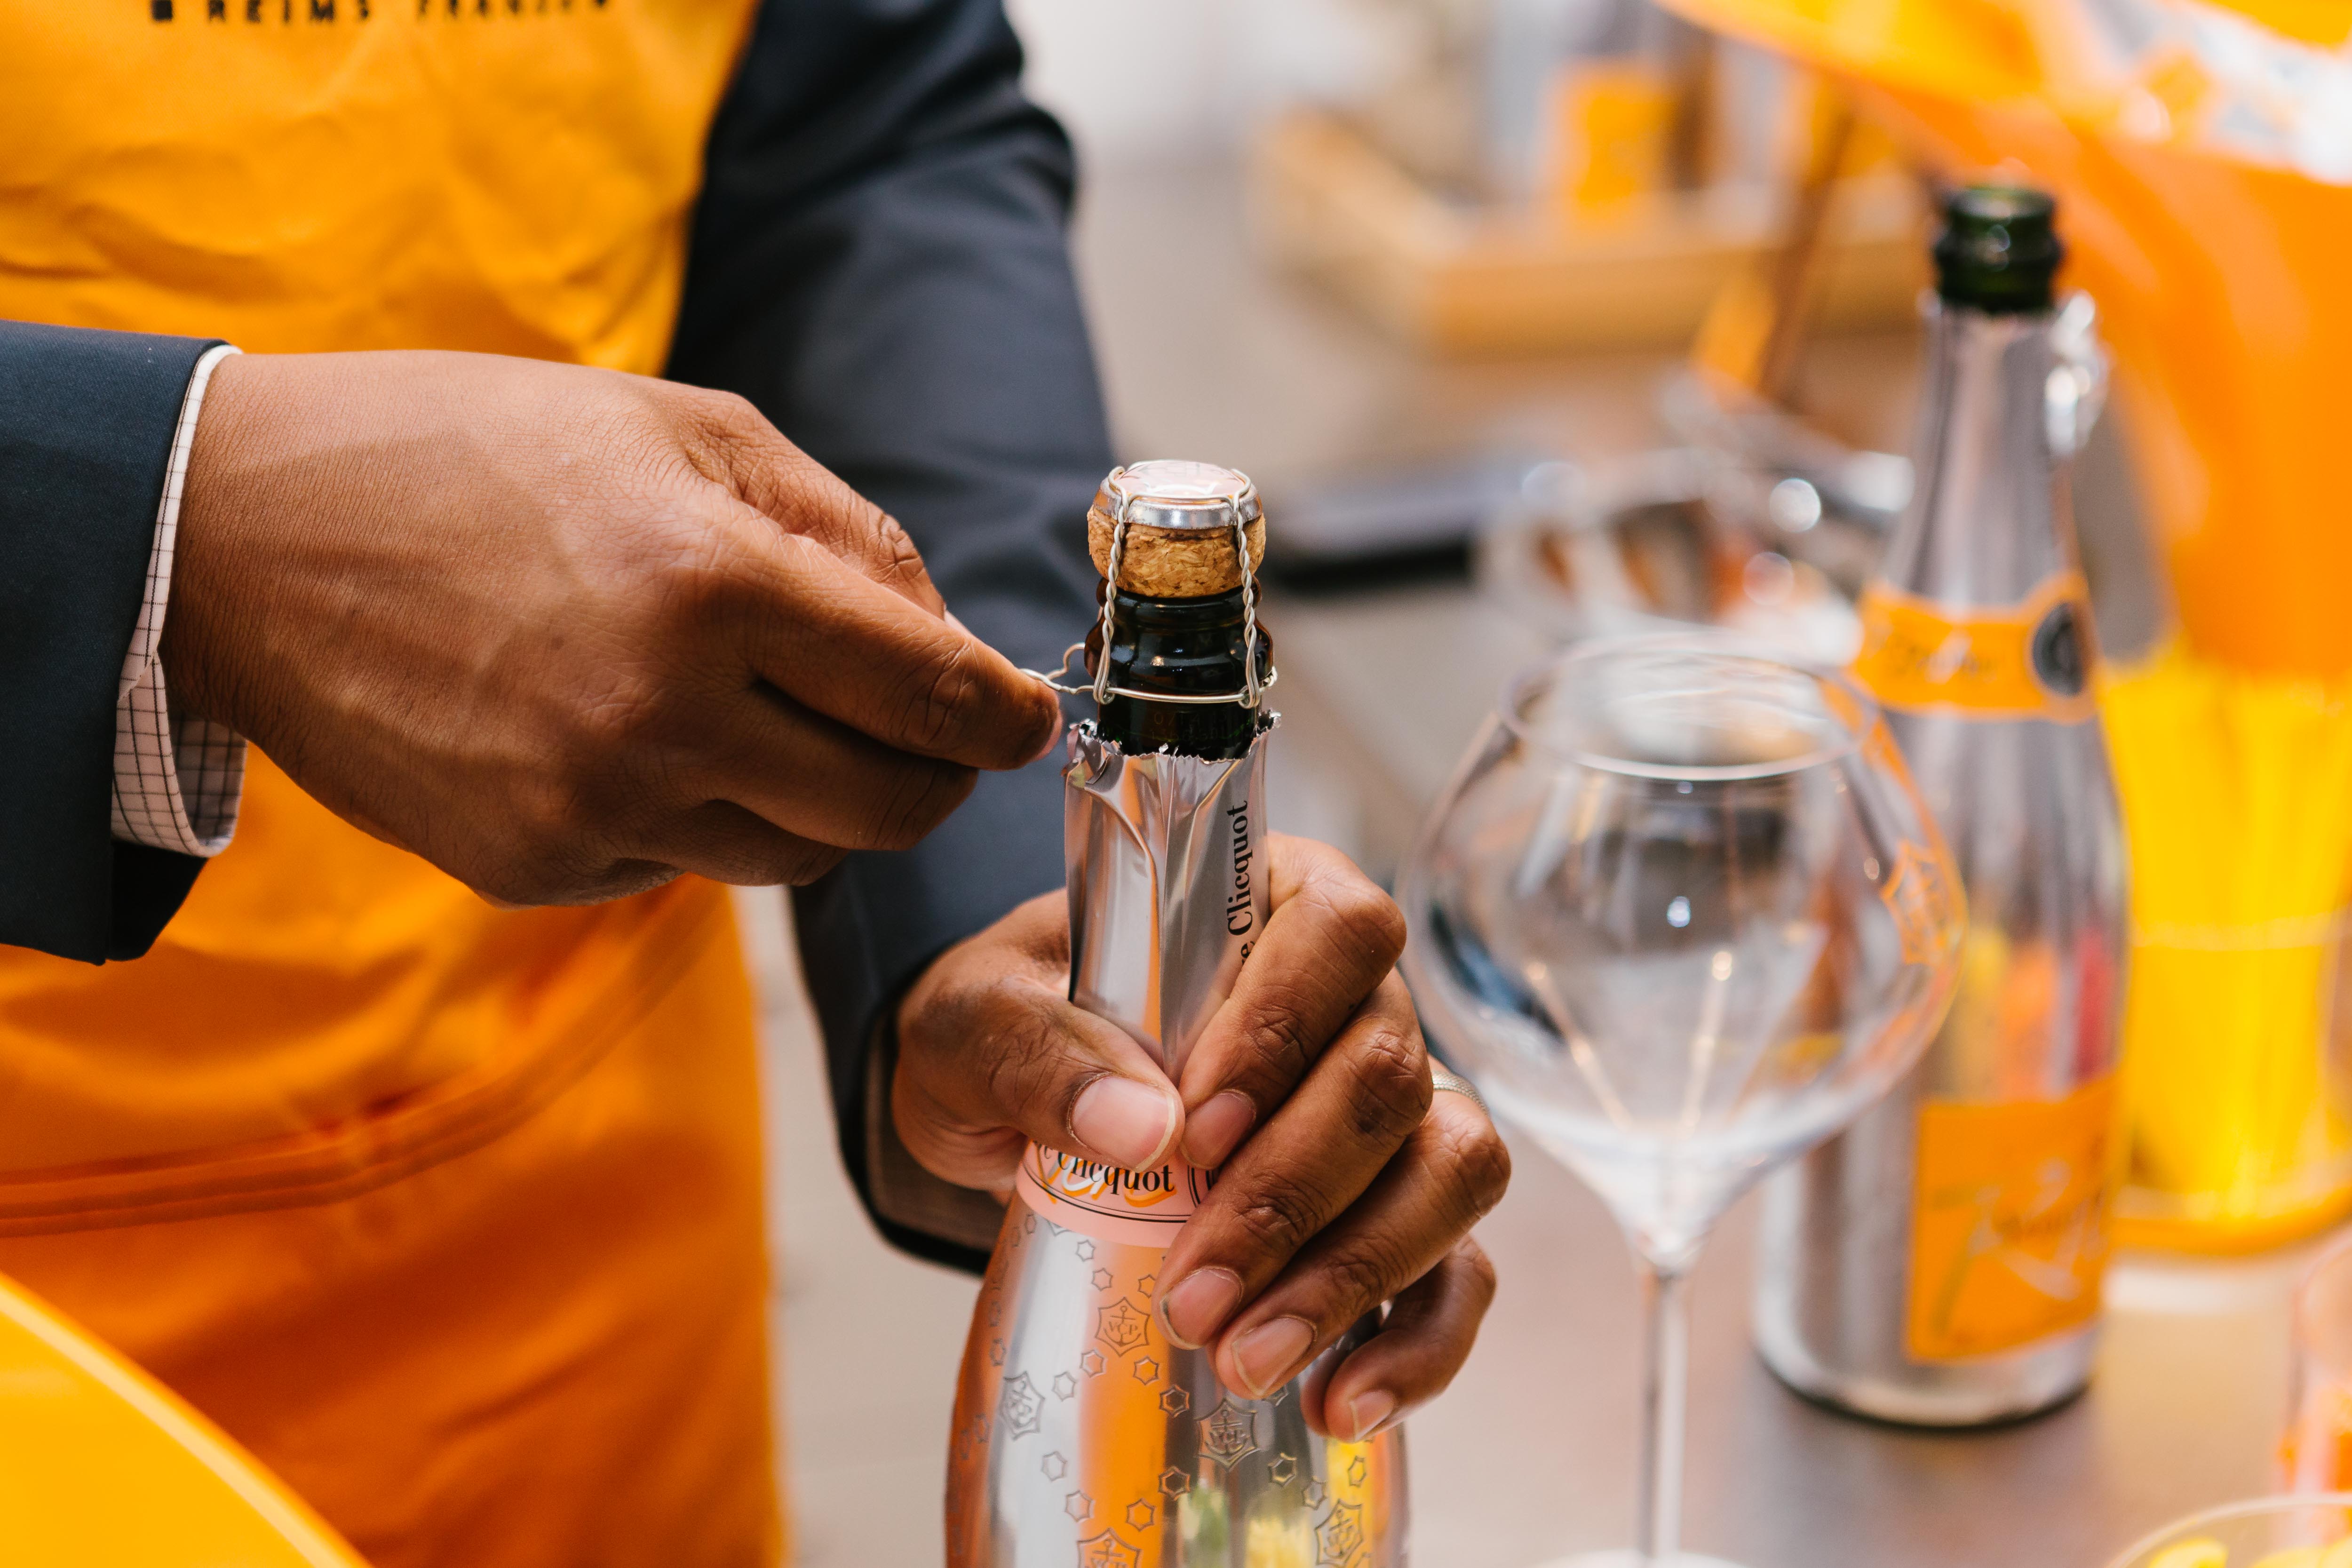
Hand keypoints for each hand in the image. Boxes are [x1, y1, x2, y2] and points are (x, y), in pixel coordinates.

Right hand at [164, 350, 1059, 902]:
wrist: (249, 537)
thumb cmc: (481, 453)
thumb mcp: (686, 430)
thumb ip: (845, 533)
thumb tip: (953, 641)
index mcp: (714, 584)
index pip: (931, 697)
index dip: (1003, 719)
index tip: (1023, 719)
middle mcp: (660, 715)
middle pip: (886, 809)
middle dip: (934, 778)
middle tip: (930, 738)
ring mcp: (591, 806)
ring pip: (795, 856)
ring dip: (817, 801)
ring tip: (761, 716)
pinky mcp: (534, 866)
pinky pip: (682, 866)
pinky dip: (698, 814)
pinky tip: (633, 735)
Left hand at [893, 834, 1507, 1438]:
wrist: (995, 1115)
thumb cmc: (1005, 1030)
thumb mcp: (974, 1019)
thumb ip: (1038, 1051)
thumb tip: (1144, 1128)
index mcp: (1270, 903)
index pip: (1338, 931)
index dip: (1287, 1030)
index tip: (1197, 1132)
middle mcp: (1357, 998)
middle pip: (1391, 1075)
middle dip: (1294, 1197)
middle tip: (1191, 1295)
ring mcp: (1392, 1112)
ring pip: (1448, 1170)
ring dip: (1357, 1274)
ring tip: (1248, 1358)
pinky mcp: (1394, 1213)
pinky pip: (1457, 1272)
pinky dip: (1418, 1343)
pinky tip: (1340, 1400)